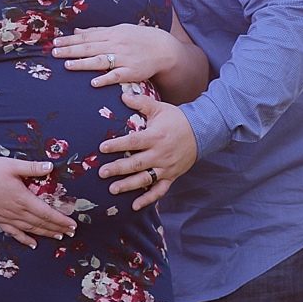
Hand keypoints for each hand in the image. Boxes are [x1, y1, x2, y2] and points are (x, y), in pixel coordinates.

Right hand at [0, 153, 77, 247]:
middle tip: (71, 232)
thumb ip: (33, 167)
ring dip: (46, 234)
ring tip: (59, 237)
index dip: (61, 219)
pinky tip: (34, 244)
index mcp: (22, 198)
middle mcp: (16, 212)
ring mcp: (7, 218)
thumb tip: (51, 166)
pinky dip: (26, 240)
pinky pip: (15, 233)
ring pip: (31, 230)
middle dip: (58, 228)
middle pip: (41, 223)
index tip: (72, 224)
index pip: (46, 213)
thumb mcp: (13, 165)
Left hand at [53, 22, 172, 85]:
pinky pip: (116, 76)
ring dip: (83, 63)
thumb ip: (97, 32)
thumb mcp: (118, 30)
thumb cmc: (138, 38)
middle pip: (89, 48)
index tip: (55, 42)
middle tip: (55, 53)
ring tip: (68, 66)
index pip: (86, 37)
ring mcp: (123, 58)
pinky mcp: (131, 72)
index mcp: (111, 34)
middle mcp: (115, 45)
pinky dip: (104, 78)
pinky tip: (93, 82)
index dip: (70, 40)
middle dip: (71, 50)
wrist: (162, 48)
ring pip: (100, 61)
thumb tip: (77, 31)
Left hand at [98, 87, 197, 209]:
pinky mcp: (171, 176)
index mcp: (155, 136)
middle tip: (101, 173)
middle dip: (118, 168)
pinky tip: (134, 206)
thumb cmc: (177, 119)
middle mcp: (160, 154)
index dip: (117, 145)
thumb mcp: (159, 108)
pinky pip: (159, 191)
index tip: (102, 147)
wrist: (201, 132)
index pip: (133, 142)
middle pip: (136, 163)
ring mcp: (166, 167)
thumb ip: (141, 102)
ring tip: (112, 189)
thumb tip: (122, 95)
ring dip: (128, 186)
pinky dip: (148, 199)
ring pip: (145, 179)